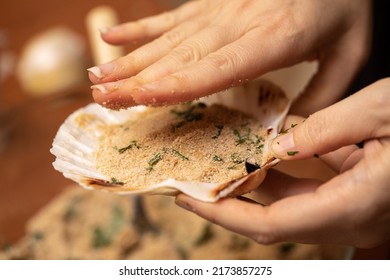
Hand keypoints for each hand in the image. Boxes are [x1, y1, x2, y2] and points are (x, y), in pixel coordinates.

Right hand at [88, 0, 370, 114]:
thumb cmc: (346, 6)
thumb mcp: (351, 53)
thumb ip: (322, 94)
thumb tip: (289, 133)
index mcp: (276, 36)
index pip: (217, 66)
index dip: (176, 84)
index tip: (139, 99)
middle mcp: (239, 20)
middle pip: (180, 54)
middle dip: (137, 79)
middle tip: (101, 97)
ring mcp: (222, 7)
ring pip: (169, 37)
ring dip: (131, 58)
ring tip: (98, 76)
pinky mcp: (214, 0)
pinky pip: (172, 15)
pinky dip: (141, 27)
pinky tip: (113, 36)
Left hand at [175, 78, 389, 247]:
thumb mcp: (384, 111)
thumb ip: (329, 129)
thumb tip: (278, 144)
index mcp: (356, 204)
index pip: (272, 225)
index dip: (226, 214)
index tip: (191, 198)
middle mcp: (348, 214)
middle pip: (270, 221)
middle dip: (227, 203)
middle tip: (189, 182)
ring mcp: (348, 206)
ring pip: (284, 204)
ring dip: (247, 186)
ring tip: (213, 164)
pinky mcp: (349, 191)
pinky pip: (302, 187)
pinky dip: (275, 173)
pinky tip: (256, 151)